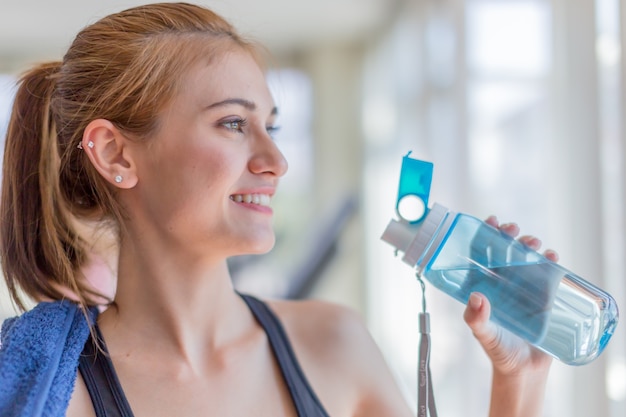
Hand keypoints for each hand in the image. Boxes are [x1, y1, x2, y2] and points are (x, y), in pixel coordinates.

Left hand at [462, 216, 556, 375]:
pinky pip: (547, 273)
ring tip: (533, 243)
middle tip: (512, 230)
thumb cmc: (498, 351)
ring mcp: (523, 288)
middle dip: (509, 235)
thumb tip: (476, 297)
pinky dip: (550, 261)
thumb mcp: (484, 334)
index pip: (482, 254)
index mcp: (483, 285)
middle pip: (505, 250)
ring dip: (530, 245)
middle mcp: (502, 282)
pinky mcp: (543, 296)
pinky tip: (552, 257)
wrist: (524, 370)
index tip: (491, 221)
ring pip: (526, 258)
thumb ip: (476, 319)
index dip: (485, 235)